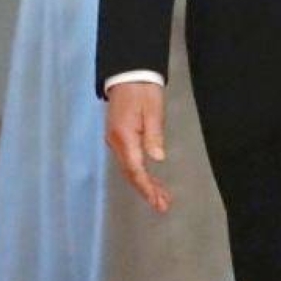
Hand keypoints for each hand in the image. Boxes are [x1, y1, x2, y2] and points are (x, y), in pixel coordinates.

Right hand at [105, 82, 170, 212]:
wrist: (128, 74)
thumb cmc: (143, 90)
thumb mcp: (153, 110)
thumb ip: (154, 134)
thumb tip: (157, 158)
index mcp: (124, 136)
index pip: (136, 169)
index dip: (147, 187)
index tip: (158, 201)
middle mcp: (116, 142)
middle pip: (131, 173)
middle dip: (147, 191)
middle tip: (163, 206)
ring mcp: (116, 141)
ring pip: (130, 169)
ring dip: (145, 184)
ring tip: (162, 198)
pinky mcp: (119, 138)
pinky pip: (129, 161)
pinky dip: (141, 174)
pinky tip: (152, 181)